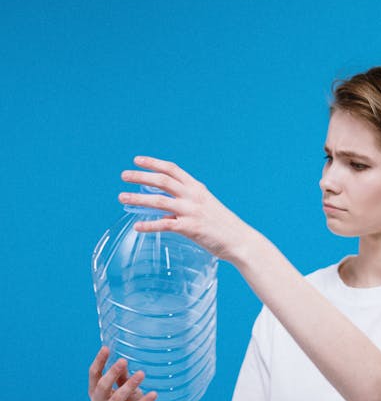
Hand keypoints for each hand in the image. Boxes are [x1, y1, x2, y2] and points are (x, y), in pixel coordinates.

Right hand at [88, 346, 156, 400]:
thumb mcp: (127, 388)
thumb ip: (122, 377)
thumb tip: (122, 361)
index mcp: (96, 394)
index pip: (94, 375)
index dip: (99, 362)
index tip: (106, 348)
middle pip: (101, 386)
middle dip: (112, 373)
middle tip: (124, 360)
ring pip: (116, 398)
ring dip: (129, 385)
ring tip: (142, 374)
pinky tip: (154, 394)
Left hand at [119, 156, 248, 261]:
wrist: (240, 240)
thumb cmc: (222, 225)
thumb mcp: (205, 207)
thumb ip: (184, 205)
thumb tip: (164, 212)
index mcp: (197, 188)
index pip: (172, 170)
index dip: (153, 163)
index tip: (137, 160)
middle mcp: (193, 196)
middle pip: (162, 181)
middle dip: (141, 176)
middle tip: (124, 175)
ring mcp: (192, 211)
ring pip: (159, 200)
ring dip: (138, 198)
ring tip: (122, 198)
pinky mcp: (190, 228)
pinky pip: (165, 224)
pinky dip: (149, 225)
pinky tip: (137, 227)